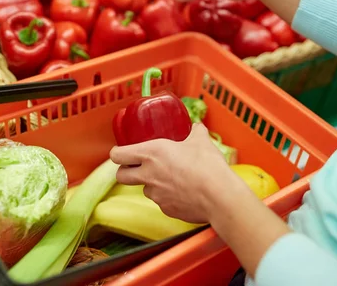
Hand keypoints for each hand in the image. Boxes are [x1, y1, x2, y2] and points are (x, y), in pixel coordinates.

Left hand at [110, 123, 242, 223]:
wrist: (219, 196)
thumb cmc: (207, 166)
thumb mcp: (200, 140)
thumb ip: (195, 131)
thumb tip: (196, 127)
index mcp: (151, 154)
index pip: (117, 155)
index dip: (117, 153)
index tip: (121, 152)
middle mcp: (148, 175)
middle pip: (121, 176)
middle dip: (125, 171)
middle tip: (136, 166)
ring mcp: (156, 195)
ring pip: (144, 189)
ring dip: (150, 184)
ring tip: (168, 178)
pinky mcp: (166, 209)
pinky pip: (161, 202)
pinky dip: (167, 197)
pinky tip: (182, 191)